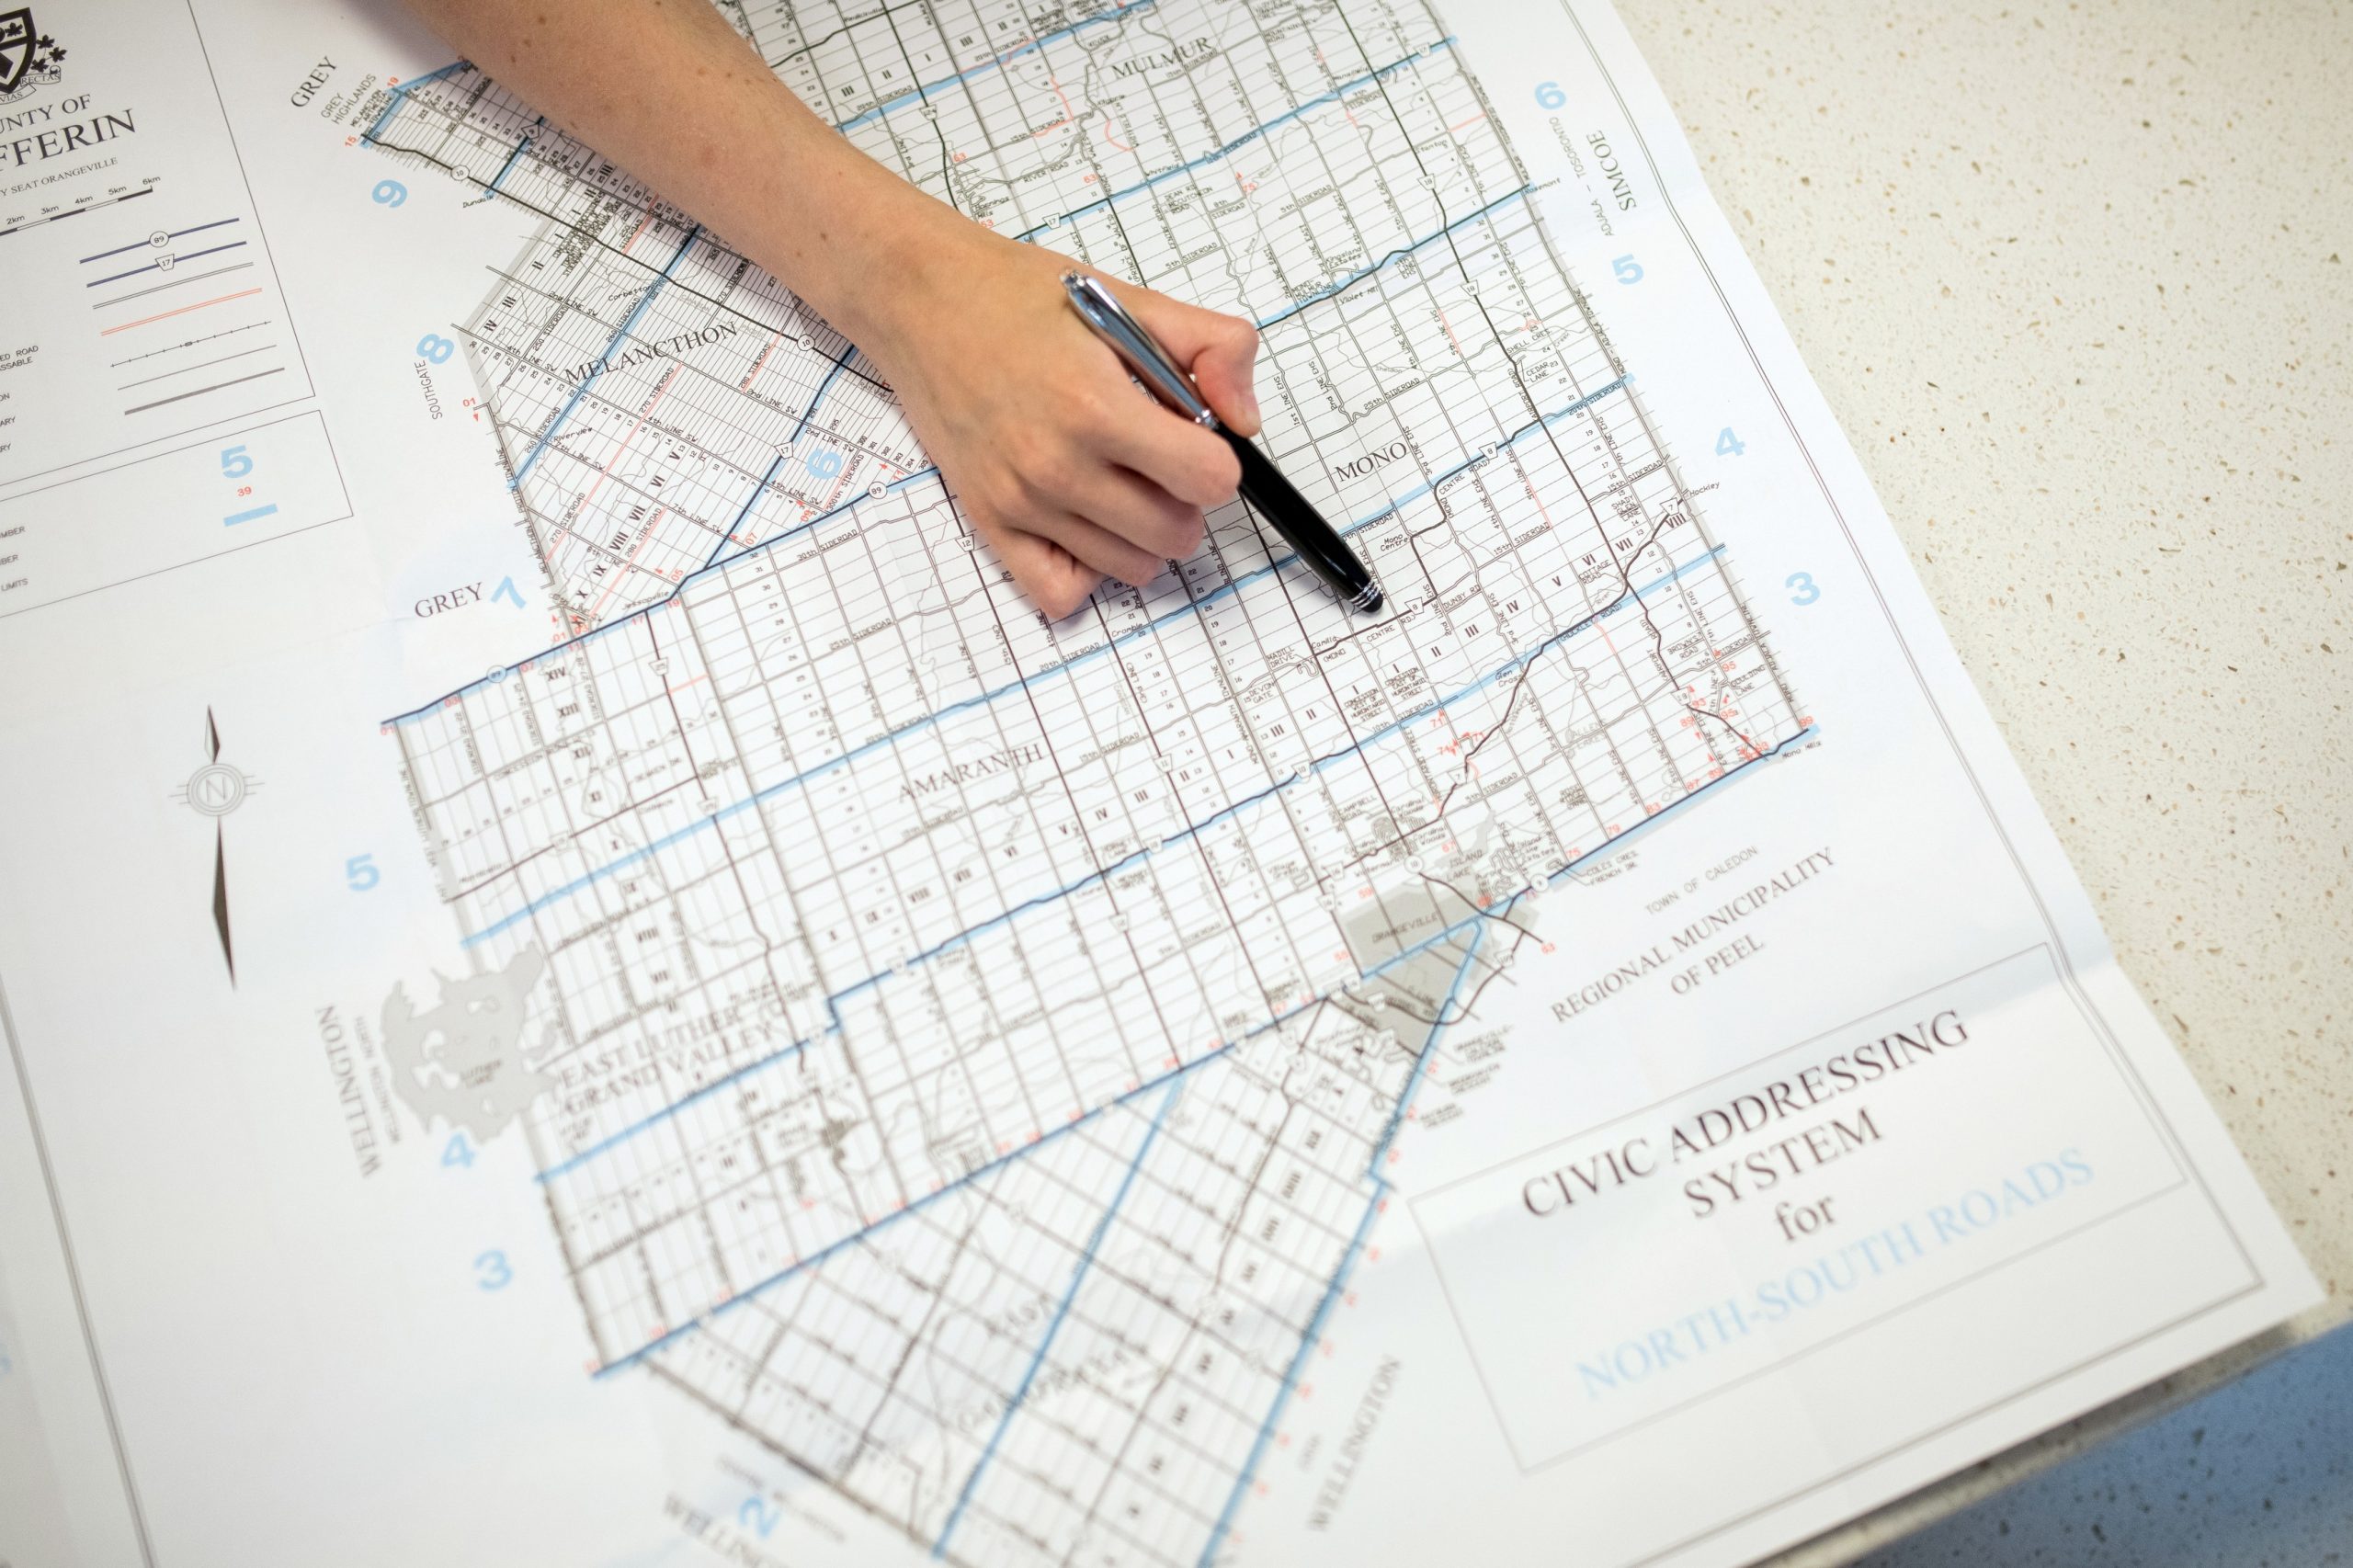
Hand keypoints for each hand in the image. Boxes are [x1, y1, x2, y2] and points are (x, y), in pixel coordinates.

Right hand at [849, 214, 1262, 616]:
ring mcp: (1021, 502)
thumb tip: (1244, 422)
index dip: (1216, 460)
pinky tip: (1084, 522)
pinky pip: (1060, 593)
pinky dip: (1086, 570)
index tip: (1192, 437)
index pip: (1209, 481)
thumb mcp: (1131, 300)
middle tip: (1155, 457)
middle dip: (1185, 499)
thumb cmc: (1021, 299)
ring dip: (1142, 534)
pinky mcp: (990, 522)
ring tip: (1118, 481)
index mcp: (1098, 407)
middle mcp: (1058, 466)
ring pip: (1131, 567)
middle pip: (1176, 534)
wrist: (922, 302)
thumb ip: (1211, 346)